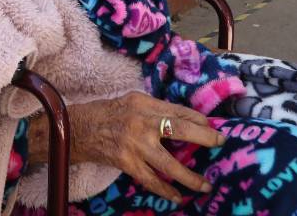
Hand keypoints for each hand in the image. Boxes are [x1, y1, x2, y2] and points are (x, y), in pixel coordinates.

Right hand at [70, 91, 223, 202]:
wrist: (76, 129)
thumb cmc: (105, 113)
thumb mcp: (131, 101)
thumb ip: (154, 109)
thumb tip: (181, 119)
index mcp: (144, 103)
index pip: (178, 110)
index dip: (199, 119)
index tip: (213, 127)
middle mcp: (142, 121)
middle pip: (181, 129)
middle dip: (204, 137)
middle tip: (220, 142)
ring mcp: (135, 144)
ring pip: (169, 163)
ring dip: (190, 176)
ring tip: (205, 185)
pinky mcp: (126, 162)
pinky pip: (151, 179)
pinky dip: (165, 189)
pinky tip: (177, 196)